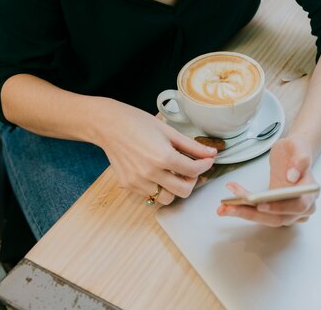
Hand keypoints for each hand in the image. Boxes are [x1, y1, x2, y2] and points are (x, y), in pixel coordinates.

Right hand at [98, 100, 216, 204]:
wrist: (108, 126)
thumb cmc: (137, 123)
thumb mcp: (168, 131)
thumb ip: (192, 146)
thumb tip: (211, 153)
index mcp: (163, 157)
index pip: (194, 170)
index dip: (205, 165)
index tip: (206, 161)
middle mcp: (150, 173)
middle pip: (183, 190)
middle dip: (192, 181)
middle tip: (190, 170)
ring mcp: (138, 182)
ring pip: (166, 198)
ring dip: (174, 188)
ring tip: (172, 173)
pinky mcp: (128, 185)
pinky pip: (150, 195)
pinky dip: (157, 187)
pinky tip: (156, 172)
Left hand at [217, 134, 317, 225]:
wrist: (293, 154)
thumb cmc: (297, 149)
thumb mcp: (299, 146)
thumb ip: (300, 160)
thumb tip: (293, 176)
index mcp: (310, 192)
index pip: (297, 205)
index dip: (279, 207)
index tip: (260, 204)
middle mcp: (302, 207)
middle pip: (278, 218)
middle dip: (252, 214)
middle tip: (230, 208)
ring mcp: (288, 211)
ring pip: (266, 218)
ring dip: (243, 213)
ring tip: (223, 208)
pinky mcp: (275, 210)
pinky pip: (259, 212)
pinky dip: (244, 208)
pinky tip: (229, 201)